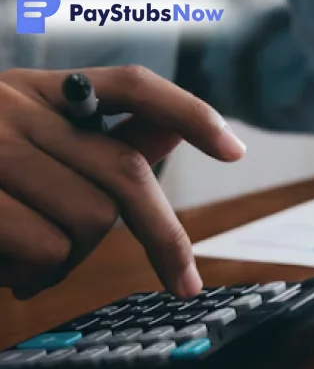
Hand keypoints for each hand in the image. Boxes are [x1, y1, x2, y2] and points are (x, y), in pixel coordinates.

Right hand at [0, 66, 245, 299]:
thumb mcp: (28, 150)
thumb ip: (98, 143)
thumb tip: (171, 133)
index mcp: (37, 91)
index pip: (131, 86)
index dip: (189, 113)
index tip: (235, 151)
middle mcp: (14, 105)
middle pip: (128, 172)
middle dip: (162, 237)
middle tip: (181, 282)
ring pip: (92, 217)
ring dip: (70, 259)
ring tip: (28, 261)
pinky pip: (48, 248)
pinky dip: (37, 274)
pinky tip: (10, 274)